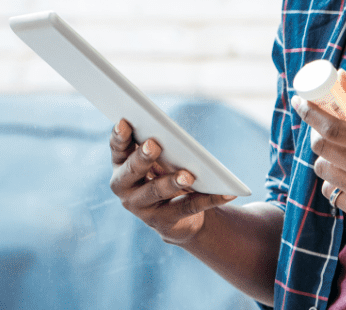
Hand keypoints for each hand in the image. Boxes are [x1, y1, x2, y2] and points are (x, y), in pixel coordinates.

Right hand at [109, 118, 235, 244]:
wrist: (177, 217)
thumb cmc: (165, 174)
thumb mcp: (160, 160)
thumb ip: (157, 146)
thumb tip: (170, 132)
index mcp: (122, 166)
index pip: (118, 149)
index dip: (119, 136)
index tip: (124, 121)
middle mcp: (125, 189)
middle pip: (131, 172)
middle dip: (142, 158)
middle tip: (154, 144)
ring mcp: (142, 208)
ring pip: (156, 192)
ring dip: (172, 182)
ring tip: (188, 175)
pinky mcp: (164, 223)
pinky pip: (189, 208)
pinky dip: (210, 199)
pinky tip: (227, 193)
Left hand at [292, 78, 345, 223]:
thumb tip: (340, 77)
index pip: (331, 129)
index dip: (310, 113)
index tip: (299, 101)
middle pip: (320, 149)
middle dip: (315, 132)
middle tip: (324, 124)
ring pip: (322, 170)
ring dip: (325, 155)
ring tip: (344, 148)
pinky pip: (330, 192)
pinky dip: (334, 178)